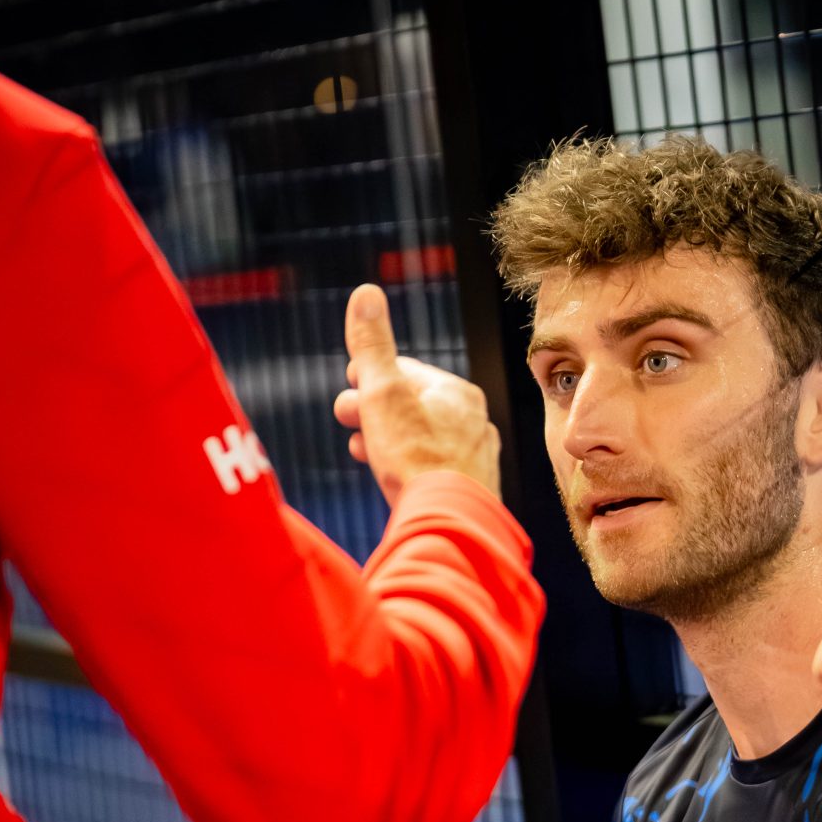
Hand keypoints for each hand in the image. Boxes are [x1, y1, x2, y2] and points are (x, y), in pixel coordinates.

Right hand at [334, 285, 499, 504]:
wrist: (447, 527)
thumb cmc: (416, 457)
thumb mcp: (383, 392)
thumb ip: (373, 345)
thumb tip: (366, 293)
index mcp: (459, 394)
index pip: (405, 373)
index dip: (370, 377)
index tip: (350, 388)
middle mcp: (475, 425)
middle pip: (412, 408)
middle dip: (372, 410)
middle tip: (346, 419)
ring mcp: (475, 462)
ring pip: (419, 442)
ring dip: (384, 441)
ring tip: (361, 450)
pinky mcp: (468, 495)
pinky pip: (429, 472)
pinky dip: (404, 470)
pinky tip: (389, 481)